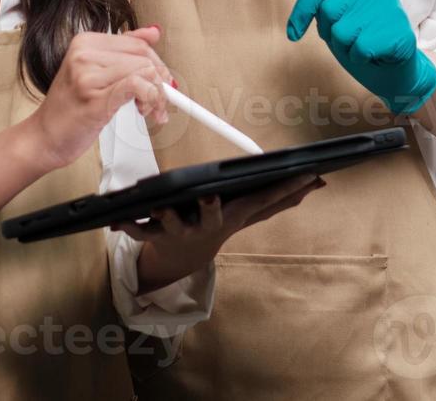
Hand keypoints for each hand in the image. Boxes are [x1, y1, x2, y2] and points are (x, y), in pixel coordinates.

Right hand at [34, 27, 169, 168]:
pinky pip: (137, 86)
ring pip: (144, 72)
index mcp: (84, 42)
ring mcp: (87, 75)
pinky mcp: (95, 98)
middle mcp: (84, 54)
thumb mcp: (95, 72)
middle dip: (160, 80)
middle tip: (161, 101)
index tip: (161, 81)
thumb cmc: (69, 109)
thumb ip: (124, 50)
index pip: (137, 44)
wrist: (44, 138)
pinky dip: (151, 98)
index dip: (156, 64)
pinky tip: (146, 110)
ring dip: (157, 94)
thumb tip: (153, 31)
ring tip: (150, 109)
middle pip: (143, 57)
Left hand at [115, 174, 325, 293]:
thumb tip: (318, 183)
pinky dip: (127, 225)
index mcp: (232, 215)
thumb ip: (281, 198)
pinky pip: (138, 231)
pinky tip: (117, 218)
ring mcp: (181, 232)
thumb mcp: (251, 213)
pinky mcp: (154, 236)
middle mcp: (207, 225)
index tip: (298, 175)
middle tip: (210, 197)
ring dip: (165, 217)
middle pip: (211, 217)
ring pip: (171, 226)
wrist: (182, 259)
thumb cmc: (218, 222)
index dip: (283, 190)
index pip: (262, 201)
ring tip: (159, 206)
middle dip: (211, 209)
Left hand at [285, 0, 435, 114]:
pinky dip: (361, 59)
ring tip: (363, 47)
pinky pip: (360, 49)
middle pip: (328, 11)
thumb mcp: (337, 15)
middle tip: (350, 40)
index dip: (302, 8)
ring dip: (346, 49)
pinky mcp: (398, 31)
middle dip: (330, 34)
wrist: (395, 68)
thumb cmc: (361, 39)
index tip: (293, 34)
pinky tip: (374, 55)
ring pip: (342, 33)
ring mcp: (389, 8)